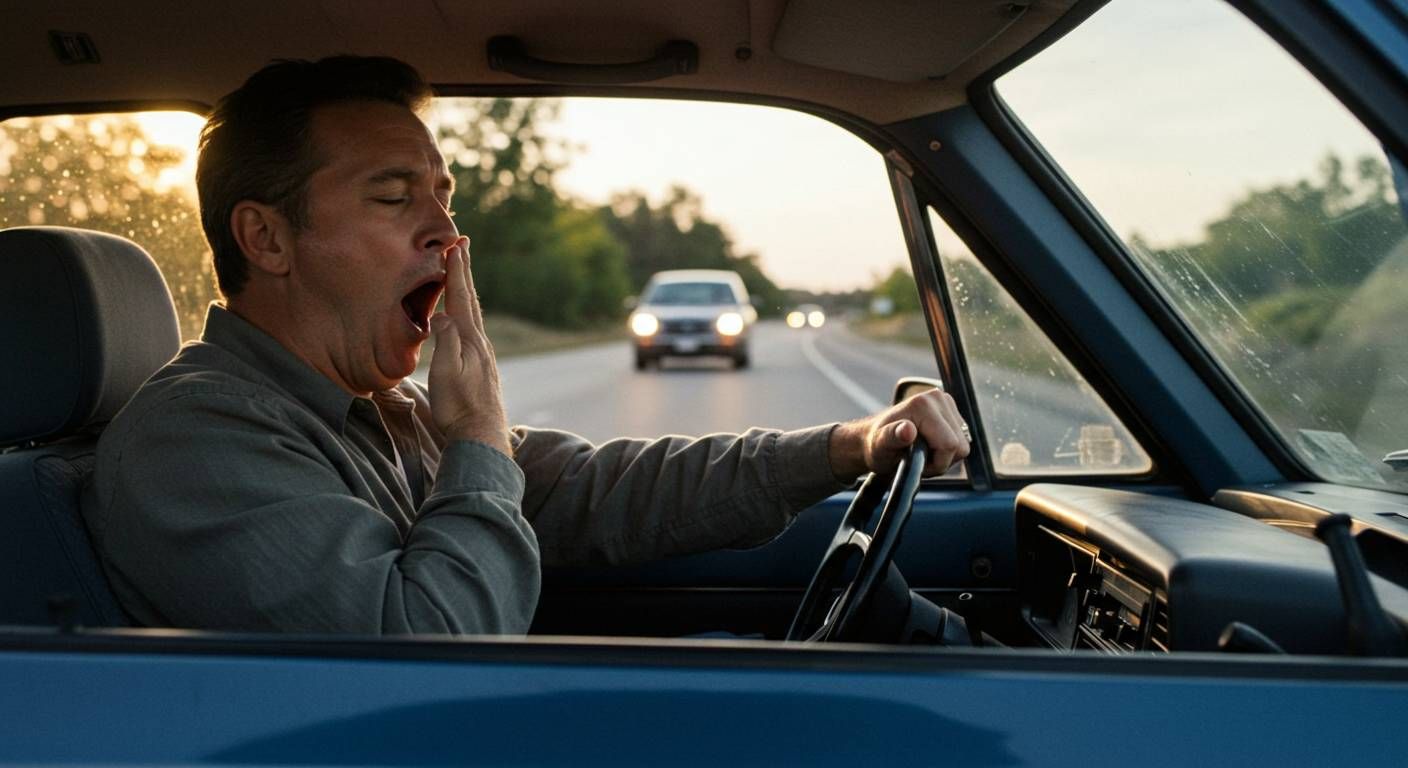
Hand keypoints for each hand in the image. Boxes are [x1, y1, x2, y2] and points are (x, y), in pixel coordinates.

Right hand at [428, 237, 510, 454]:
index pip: (460, 297)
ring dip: (466, 291)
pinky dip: (467, 313)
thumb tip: (442, 315)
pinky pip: (472, 330)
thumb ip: (445, 340)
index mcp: (469, 340)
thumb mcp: (446, 372)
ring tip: (462, 274)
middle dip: (464, 272)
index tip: (455, 245)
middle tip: (463, 245)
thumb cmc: (459, 407)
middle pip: (470, 300)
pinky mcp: (481, 368)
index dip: (456, 271)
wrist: (481, 436)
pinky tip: (465, 319)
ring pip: (473, 315)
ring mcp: (483, 355)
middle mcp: (479, 343)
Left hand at [829, 389, 970, 479]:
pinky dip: (947, 451)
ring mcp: (946, 403)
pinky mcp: (952, 411)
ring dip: (944, 457)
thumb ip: (892, 437)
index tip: (917, 464)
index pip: (950, 445)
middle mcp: (938, 398)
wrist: (877, 439)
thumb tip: (908, 430)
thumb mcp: (880, 446)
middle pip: (960, 446)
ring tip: (923, 454)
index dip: (936, 463)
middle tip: (918, 460)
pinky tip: (930, 448)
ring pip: (964, 446)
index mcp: (923, 404)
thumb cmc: (877, 445)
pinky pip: (962, 441)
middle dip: (941, 461)